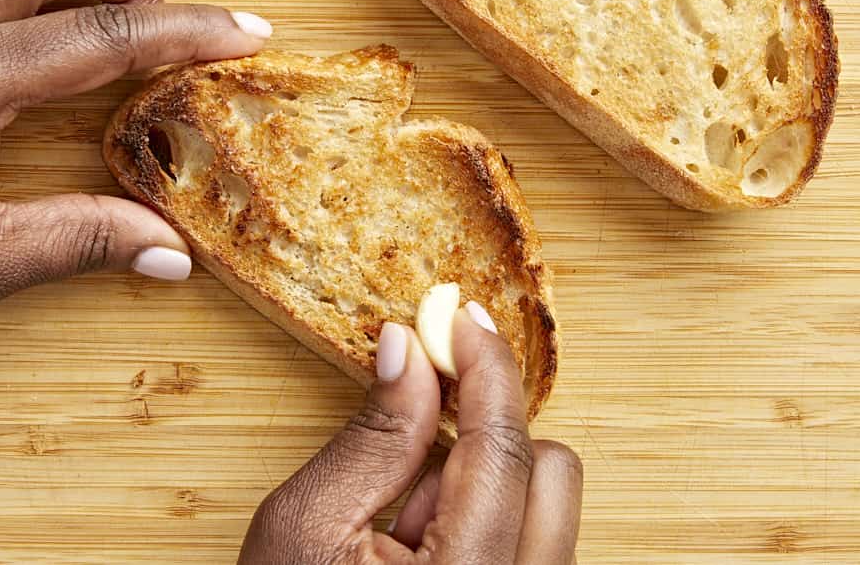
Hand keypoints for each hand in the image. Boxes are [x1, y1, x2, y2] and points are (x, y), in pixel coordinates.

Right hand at [240, 306, 582, 563]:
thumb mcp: (306, 524)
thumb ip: (373, 434)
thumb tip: (409, 348)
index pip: (504, 451)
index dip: (486, 369)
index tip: (462, 317)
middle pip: (553, 471)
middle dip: (488, 438)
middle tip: (412, 449)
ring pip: (548, 507)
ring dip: (481, 491)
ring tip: (403, 530)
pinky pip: (535, 544)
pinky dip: (486, 524)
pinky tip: (424, 552)